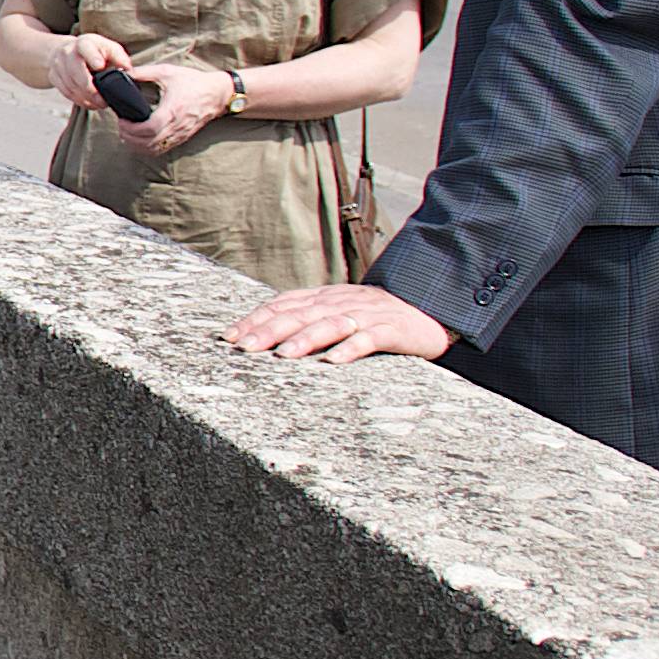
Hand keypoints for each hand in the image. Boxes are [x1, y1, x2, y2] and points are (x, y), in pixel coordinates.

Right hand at [52, 33, 130, 111]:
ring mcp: (58, 65)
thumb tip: (128, 71)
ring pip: (71, 86)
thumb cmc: (93, 51)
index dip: (92, 57)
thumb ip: (120, 58)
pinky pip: (66, 93)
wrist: (66, 50)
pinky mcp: (53, 76)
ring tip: (99, 104)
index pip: (86, 48)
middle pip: (76, 72)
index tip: (99, 66)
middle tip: (103, 101)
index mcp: (84, 43)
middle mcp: (67, 52)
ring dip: (86, 99)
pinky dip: (79, 101)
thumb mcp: (108, 48)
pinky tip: (89, 103)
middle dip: (90, 89)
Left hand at [111, 61, 232, 160]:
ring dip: (138, 146)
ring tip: (128, 135)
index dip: (131, 129)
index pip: (149, 128)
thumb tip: (125, 73)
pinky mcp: (182, 137)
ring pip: (155, 149)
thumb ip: (145, 72)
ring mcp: (180, 134)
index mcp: (171, 111)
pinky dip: (148, 149)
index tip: (122, 121)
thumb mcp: (168, 72)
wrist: (217, 93)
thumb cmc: (194, 82)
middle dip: (130, 138)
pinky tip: (141, 141)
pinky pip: (162, 149)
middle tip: (121, 128)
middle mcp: (176, 126)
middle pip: (148, 142)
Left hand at [229, 283, 452, 364]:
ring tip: (284, 355)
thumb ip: (305, 319)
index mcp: (325, 296)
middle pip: (300, 313)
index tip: (229, 336)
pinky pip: (370, 338)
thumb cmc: (374, 319)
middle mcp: (341, 301)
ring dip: (306, 339)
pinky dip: (351, 348)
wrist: (430, 312)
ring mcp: (367, 314)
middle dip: (269, 330)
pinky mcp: (393, 330)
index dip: (255, 318)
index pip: (283, 304)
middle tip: (244, 347)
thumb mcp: (337, 313)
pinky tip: (334, 362)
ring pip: (331, 323)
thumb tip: (259, 335)